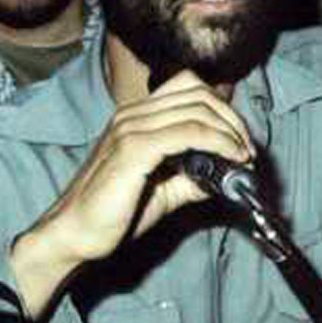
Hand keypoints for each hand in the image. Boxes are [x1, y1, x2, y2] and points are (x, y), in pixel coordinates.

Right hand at [10, 70, 253, 315]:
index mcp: (136, 117)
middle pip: (199, 93)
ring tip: (242, 158)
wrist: (75, 235)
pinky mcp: (133, 149)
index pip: (189, 88)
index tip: (239, 140)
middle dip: (232, 120)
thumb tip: (226, 174)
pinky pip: (188, 132)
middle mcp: (132, 114)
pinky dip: (217, 142)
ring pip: (197, 109)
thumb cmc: (111, 214)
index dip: (222, 109)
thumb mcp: (162, 190)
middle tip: (247, 150)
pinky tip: (230, 160)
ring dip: (229, 132)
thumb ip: (191, 176)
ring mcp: (131, 128)